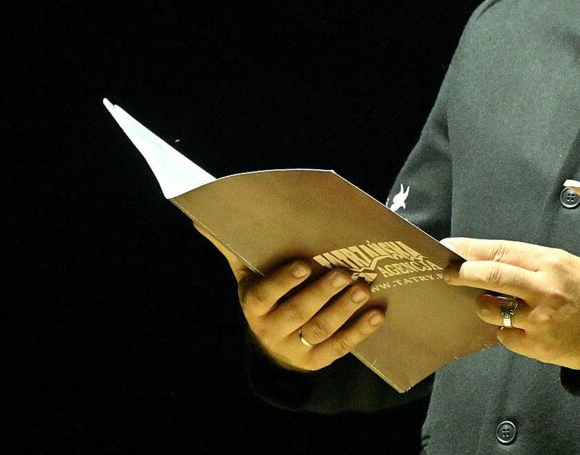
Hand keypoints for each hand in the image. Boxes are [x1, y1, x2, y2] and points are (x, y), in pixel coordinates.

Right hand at [198, 223, 388, 370]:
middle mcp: (270, 330)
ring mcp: (293, 348)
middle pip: (297, 313)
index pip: (265, 295)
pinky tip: (377, 314)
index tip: (304, 263)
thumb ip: (234, 248)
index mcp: (254, 305)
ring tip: (364, 288)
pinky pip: (338, 348)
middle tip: (345, 272)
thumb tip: (202, 218)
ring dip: (344, 310)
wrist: (274, 344)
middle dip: (322, 293)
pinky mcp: (315, 361)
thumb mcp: (249, 274)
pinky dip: (359, 331)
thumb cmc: (267, 296)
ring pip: (319, 330)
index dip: (284, 281)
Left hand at [442, 238, 579, 370]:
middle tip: (449, 274)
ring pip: (492, 310)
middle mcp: (544, 288)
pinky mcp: (537, 345)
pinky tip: (518, 326)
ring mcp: (539, 319)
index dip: (472, 249)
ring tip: (491, 305)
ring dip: (484, 307)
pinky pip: (505, 336)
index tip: (450, 248)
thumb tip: (488, 259)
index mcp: (551, 262)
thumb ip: (530, 262)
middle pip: (492, 276)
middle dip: (464, 273)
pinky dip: (505, 331)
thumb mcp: (564, 264)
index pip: (502, 251)